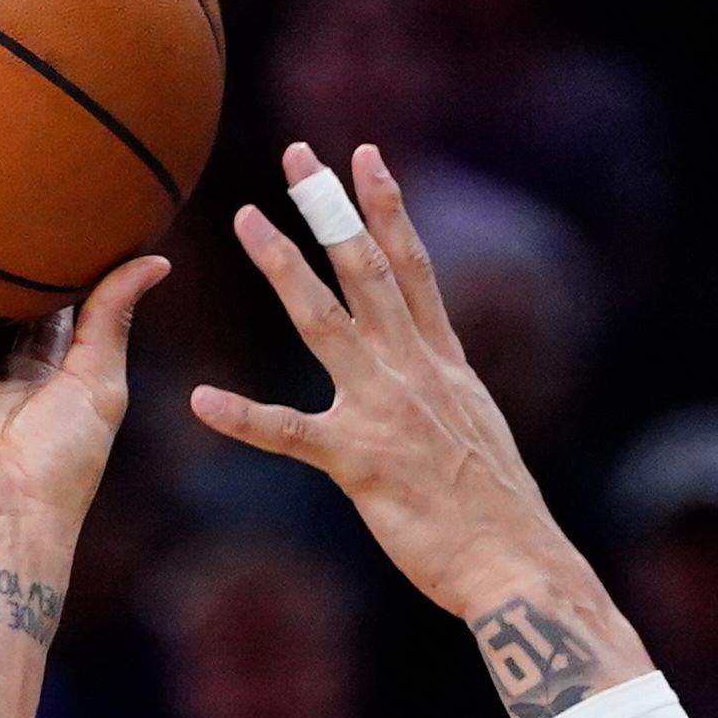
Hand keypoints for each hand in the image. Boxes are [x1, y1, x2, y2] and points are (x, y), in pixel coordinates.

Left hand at [194, 144, 631, 689]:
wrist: (517, 563)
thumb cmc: (495, 511)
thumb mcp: (473, 430)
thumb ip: (443, 391)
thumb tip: (430, 370)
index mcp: (442, 363)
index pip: (411, 266)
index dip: (386, 207)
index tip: (364, 155)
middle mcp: (415, 371)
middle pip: (367, 270)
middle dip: (331, 207)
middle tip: (296, 154)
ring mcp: (387, 411)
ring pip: (325, 322)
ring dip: (284, 267)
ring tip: (246, 220)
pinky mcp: (361, 463)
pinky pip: (290, 433)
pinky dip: (244, 416)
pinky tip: (200, 399)